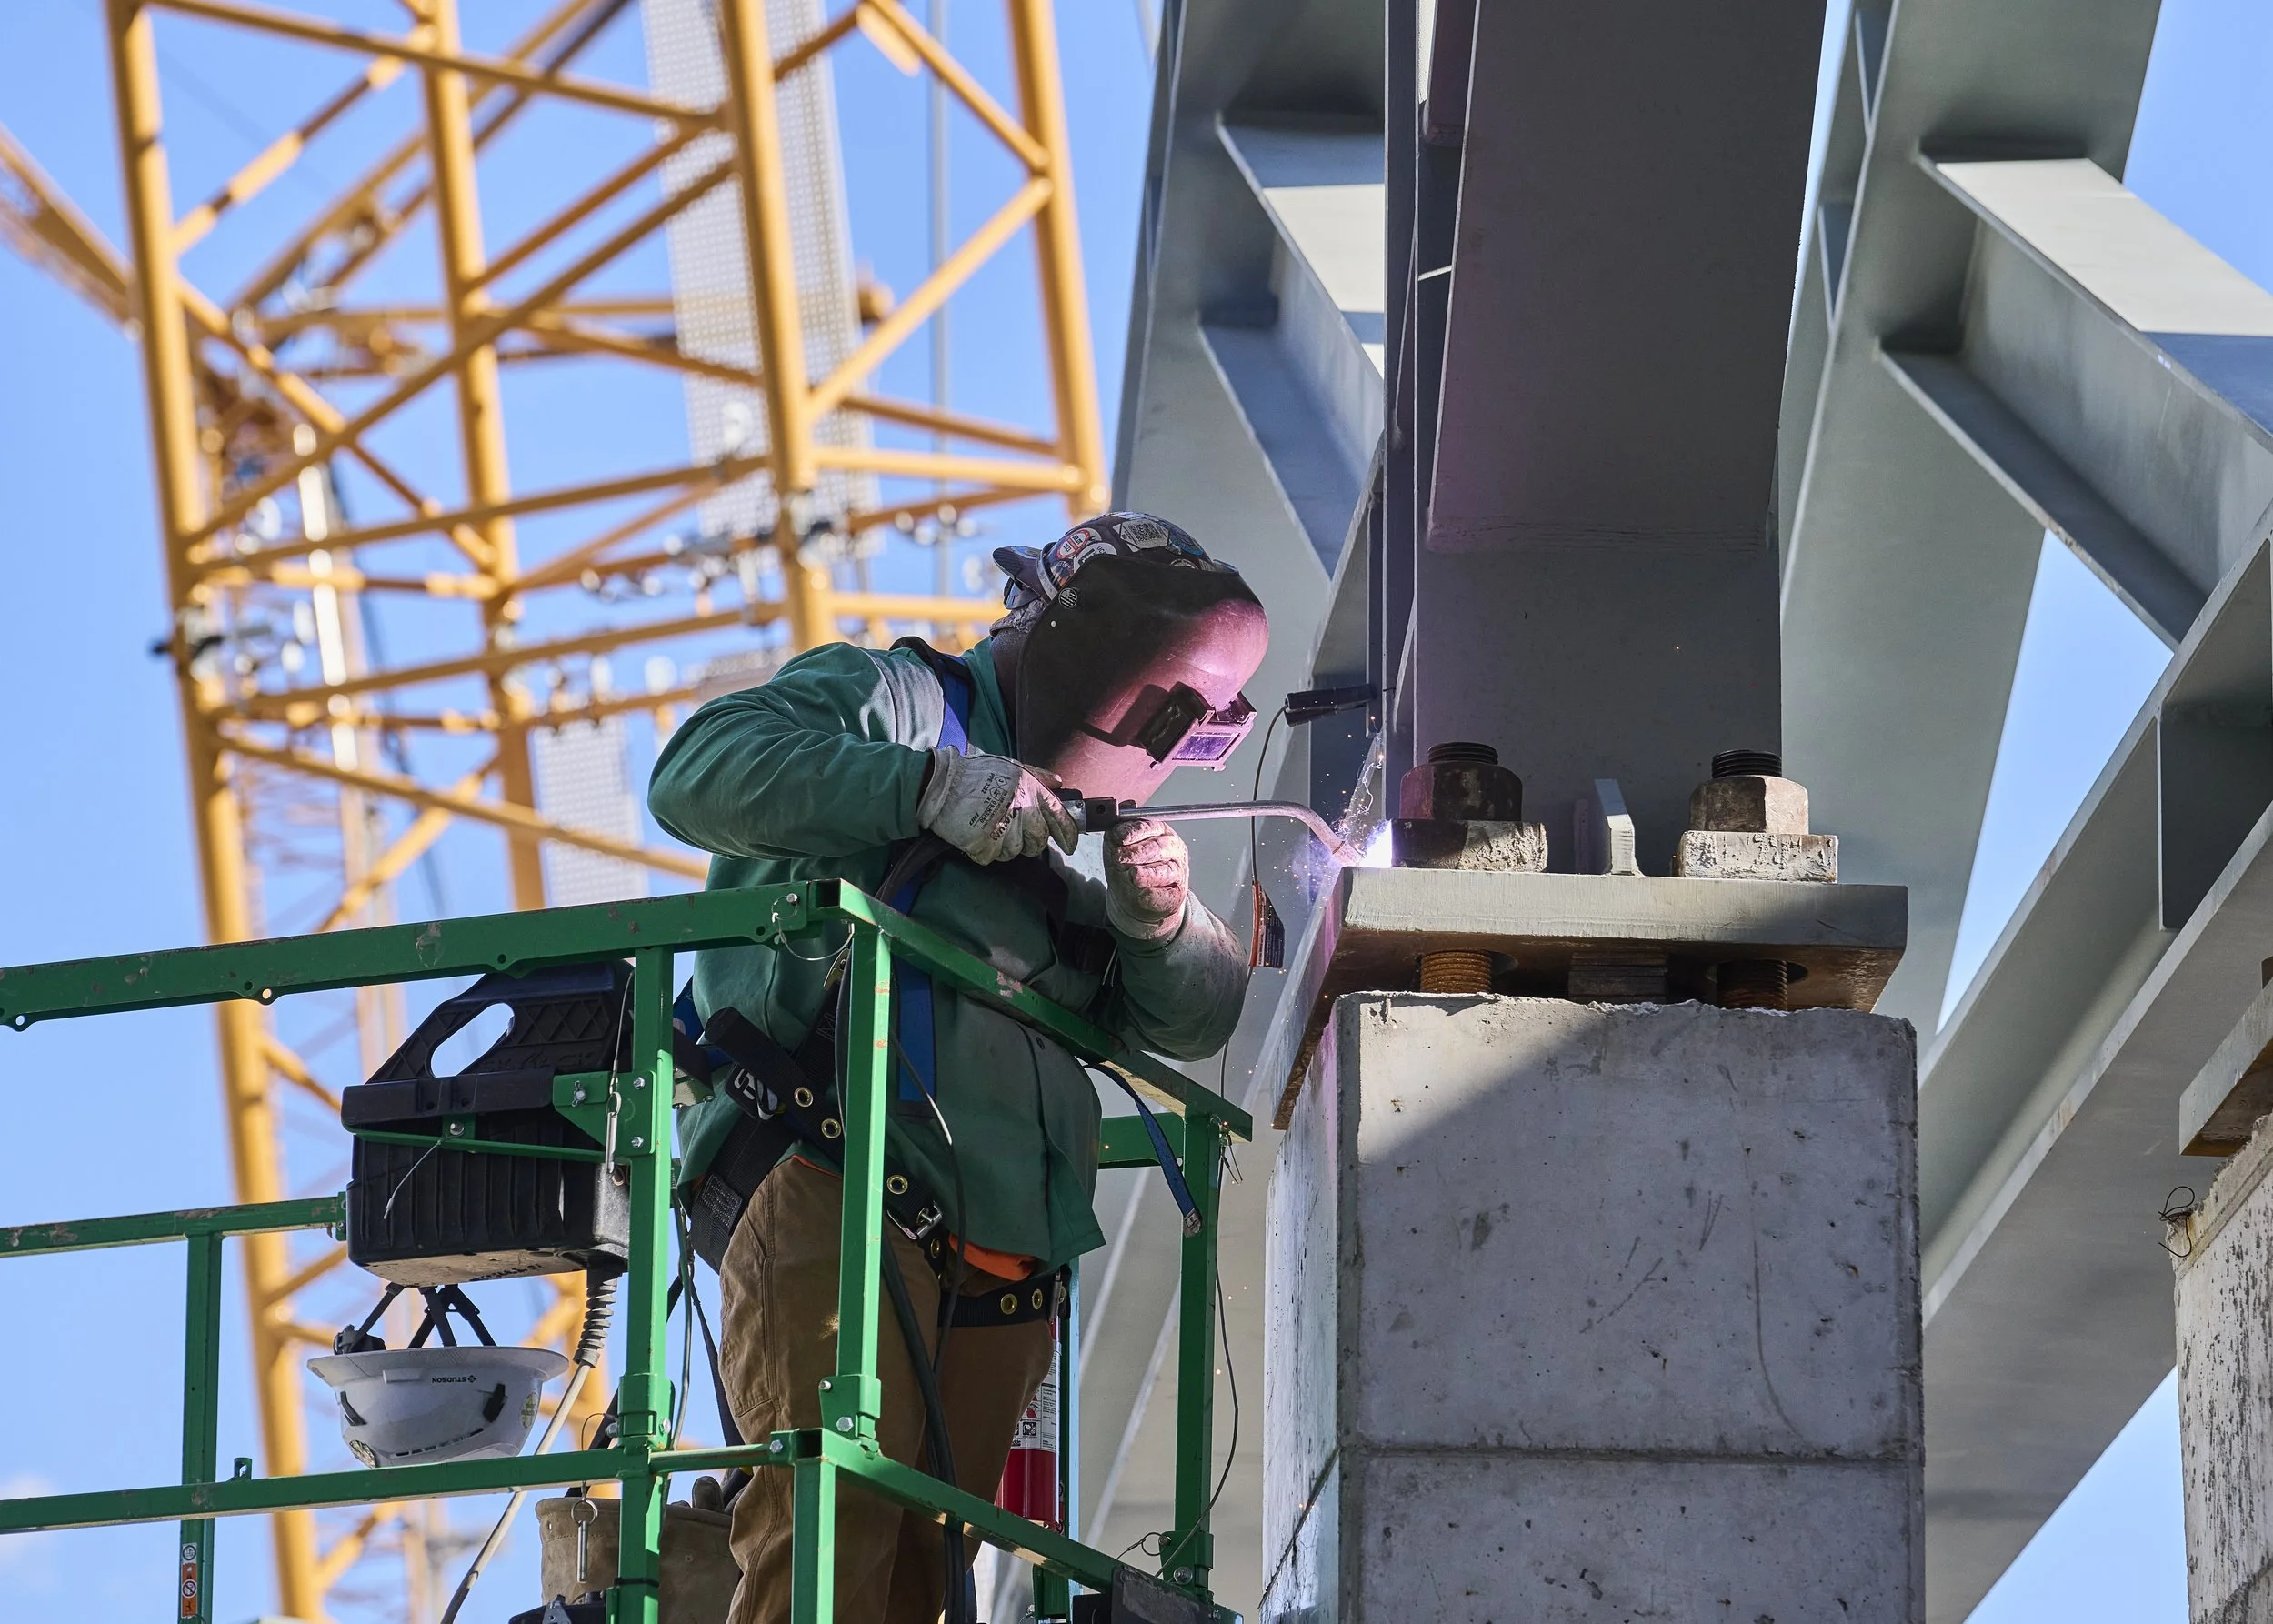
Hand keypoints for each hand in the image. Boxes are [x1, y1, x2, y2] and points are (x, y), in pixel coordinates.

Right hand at [915, 748, 1078, 863]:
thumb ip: (1037, 775)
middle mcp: (1021, 808)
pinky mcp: (984, 843)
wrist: (940, 784)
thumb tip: (1058, 783)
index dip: (1068, 835)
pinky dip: (985, 850)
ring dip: (1004, 846)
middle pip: (1038, 841)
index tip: (1070, 845)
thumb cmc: (975, 774)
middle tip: (1013, 832)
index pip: (1060, 817)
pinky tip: (977, 835)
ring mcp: (1003, 827)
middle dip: (1030, 842)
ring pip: (1015, 852)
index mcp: (1030, 789)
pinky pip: (993, 857)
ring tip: (990, 828)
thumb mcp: (1011, 766)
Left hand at [1104, 817, 1188, 939]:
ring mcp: (1177, 872)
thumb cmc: (1129, 866)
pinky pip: (1167, 895)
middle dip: (1138, 852)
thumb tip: (1117, 826)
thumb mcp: (1117, 846)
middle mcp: (1173, 849)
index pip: (1151, 827)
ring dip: (1148, 874)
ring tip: (1134, 875)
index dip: (1135, 831)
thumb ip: (1117, 834)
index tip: (1120, 837)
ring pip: (1166, 871)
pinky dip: (1154, 896)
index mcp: (1160, 832)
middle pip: (1159, 847)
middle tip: (1119, 858)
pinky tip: (1143, 895)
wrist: (1134, 896)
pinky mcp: (1175, 895)